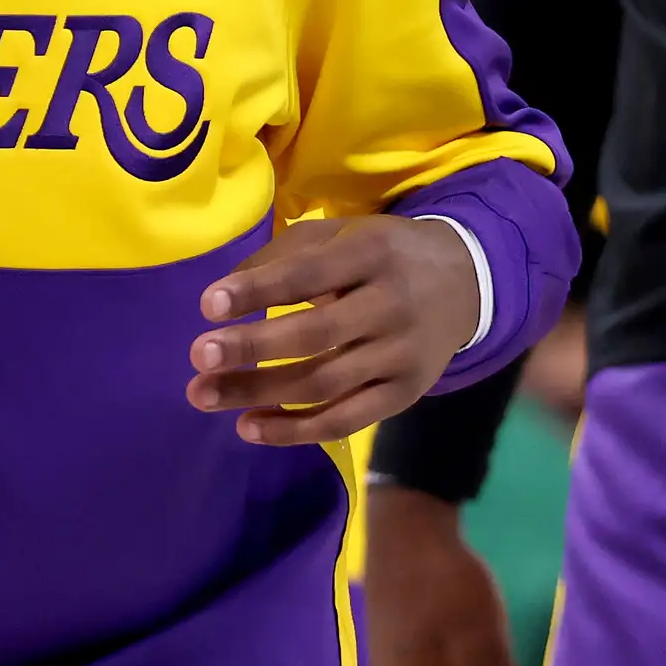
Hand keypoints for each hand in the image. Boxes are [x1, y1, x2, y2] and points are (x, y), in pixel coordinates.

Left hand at [188, 215, 479, 447]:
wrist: (467, 283)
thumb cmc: (384, 255)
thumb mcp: (343, 235)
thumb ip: (285, 256)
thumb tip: (225, 296)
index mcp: (373, 254)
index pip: (309, 274)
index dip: (259, 290)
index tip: (207, 304)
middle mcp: (391, 305)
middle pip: (315, 334)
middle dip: (252, 347)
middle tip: (199, 355)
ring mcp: (401, 355)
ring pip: (323, 383)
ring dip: (259, 392)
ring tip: (204, 394)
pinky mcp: (404, 394)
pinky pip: (345, 421)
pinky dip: (295, 430)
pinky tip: (249, 427)